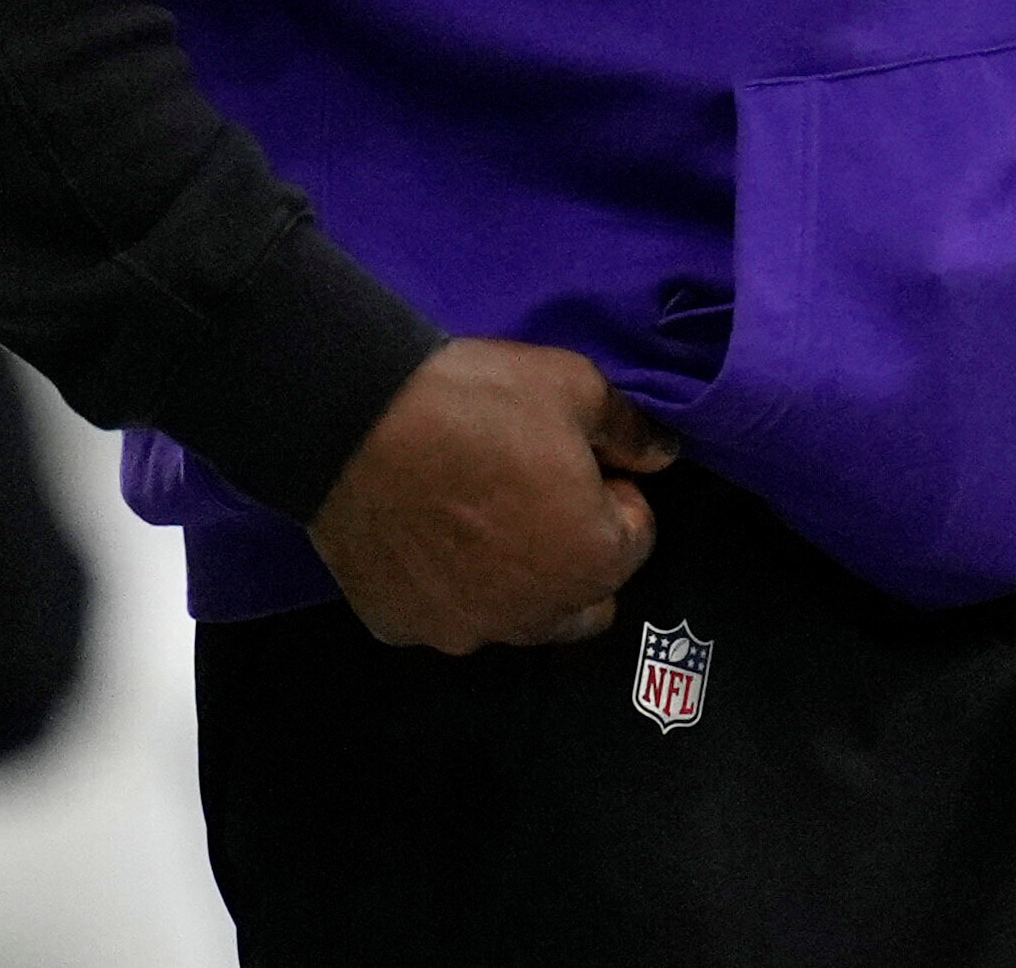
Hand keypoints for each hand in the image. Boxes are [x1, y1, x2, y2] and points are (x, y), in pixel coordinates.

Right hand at [307, 339, 675, 653]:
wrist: (352, 420)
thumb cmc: (475, 403)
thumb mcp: (574, 386)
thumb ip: (631, 430)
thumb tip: (663, 455)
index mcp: (592, 560)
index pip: (637, 537)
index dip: (613, 491)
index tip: (577, 460)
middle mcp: (535, 614)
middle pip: (584, 597)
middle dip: (577, 553)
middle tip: (537, 492)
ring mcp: (464, 629)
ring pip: (516, 617)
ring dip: (516, 578)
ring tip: (479, 513)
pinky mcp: (402, 627)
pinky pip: (444, 614)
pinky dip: (446, 586)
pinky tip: (426, 533)